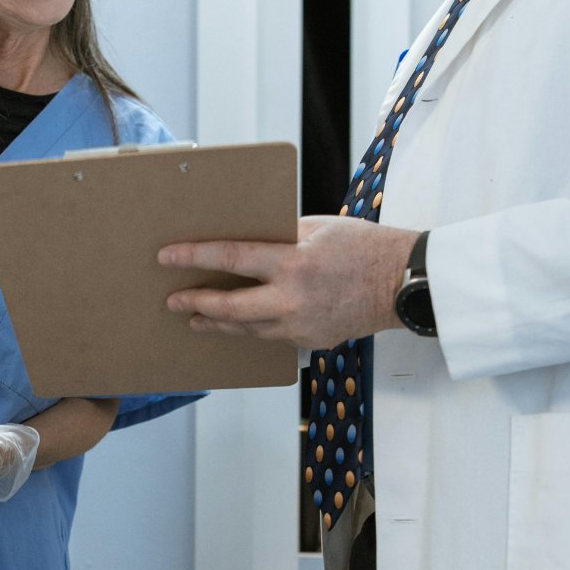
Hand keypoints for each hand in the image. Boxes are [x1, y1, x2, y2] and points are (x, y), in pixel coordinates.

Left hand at [160, 218, 420, 349]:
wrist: (402, 284)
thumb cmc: (364, 247)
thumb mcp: (319, 227)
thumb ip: (280, 236)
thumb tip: (245, 240)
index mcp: (293, 262)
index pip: (231, 258)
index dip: (195, 257)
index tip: (168, 257)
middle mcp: (292, 298)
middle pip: (229, 307)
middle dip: (196, 302)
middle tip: (173, 300)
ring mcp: (300, 326)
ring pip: (246, 329)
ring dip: (218, 322)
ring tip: (197, 317)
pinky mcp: (309, 342)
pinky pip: (271, 336)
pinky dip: (251, 329)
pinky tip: (237, 324)